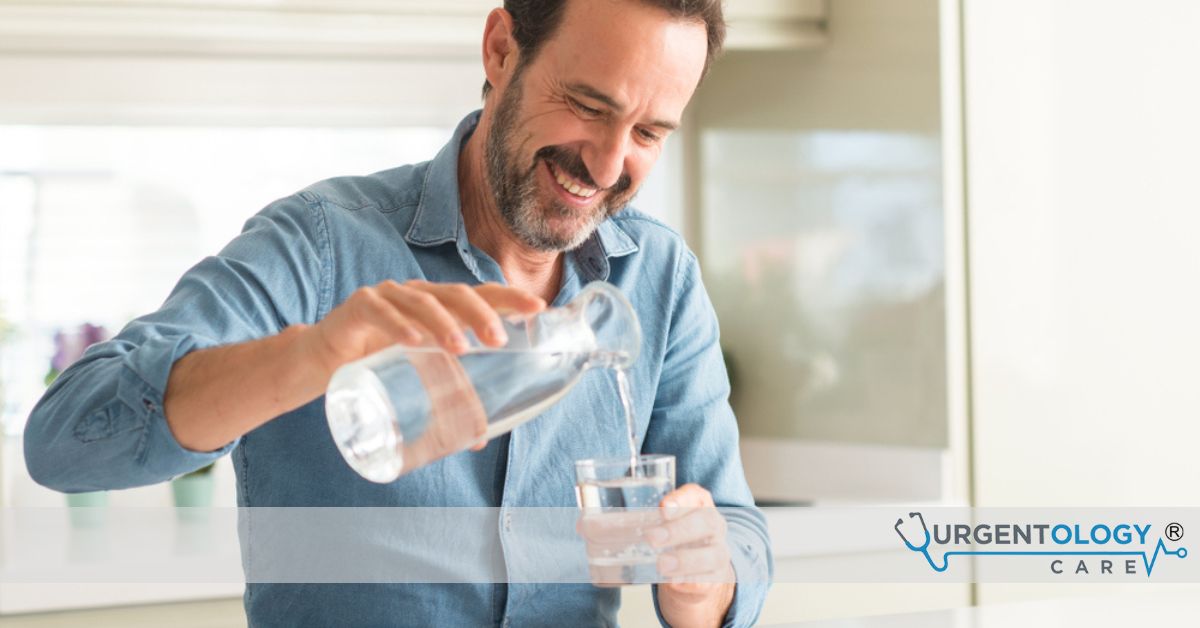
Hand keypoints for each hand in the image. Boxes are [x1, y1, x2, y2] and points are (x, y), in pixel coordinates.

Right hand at [301, 279, 544, 374]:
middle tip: (500, 339)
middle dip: (481, 314)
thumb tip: (479, 438)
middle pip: (456, 294)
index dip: (509, 297)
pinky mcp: (357, 307)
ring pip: (422, 300)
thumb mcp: (415, 378)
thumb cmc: (375, 365)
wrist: (320, 362)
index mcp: (438, 307)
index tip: (539, 307)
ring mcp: (387, 296)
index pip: (480, 295)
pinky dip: (397, 325)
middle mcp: (416, 295)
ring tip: (461, 347)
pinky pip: (380, 310)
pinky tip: (413, 341)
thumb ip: (444, 397)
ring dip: (444, 323)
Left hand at [575, 483, 735, 625]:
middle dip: (678, 530)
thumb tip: (583, 525)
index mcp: (697, 504)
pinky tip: (675, 583)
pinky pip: (707, 580)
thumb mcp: (655, 523)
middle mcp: (712, 525)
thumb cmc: (670, 538)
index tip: (662, 507)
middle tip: (651, 538)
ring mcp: (716, 552)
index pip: (696, 494)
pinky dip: (690, 582)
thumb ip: (625, 521)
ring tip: (662, 564)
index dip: (681, 498)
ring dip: (685, 559)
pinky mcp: (713, 578)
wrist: (696, 571)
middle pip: (706, 522)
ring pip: (711, 554)